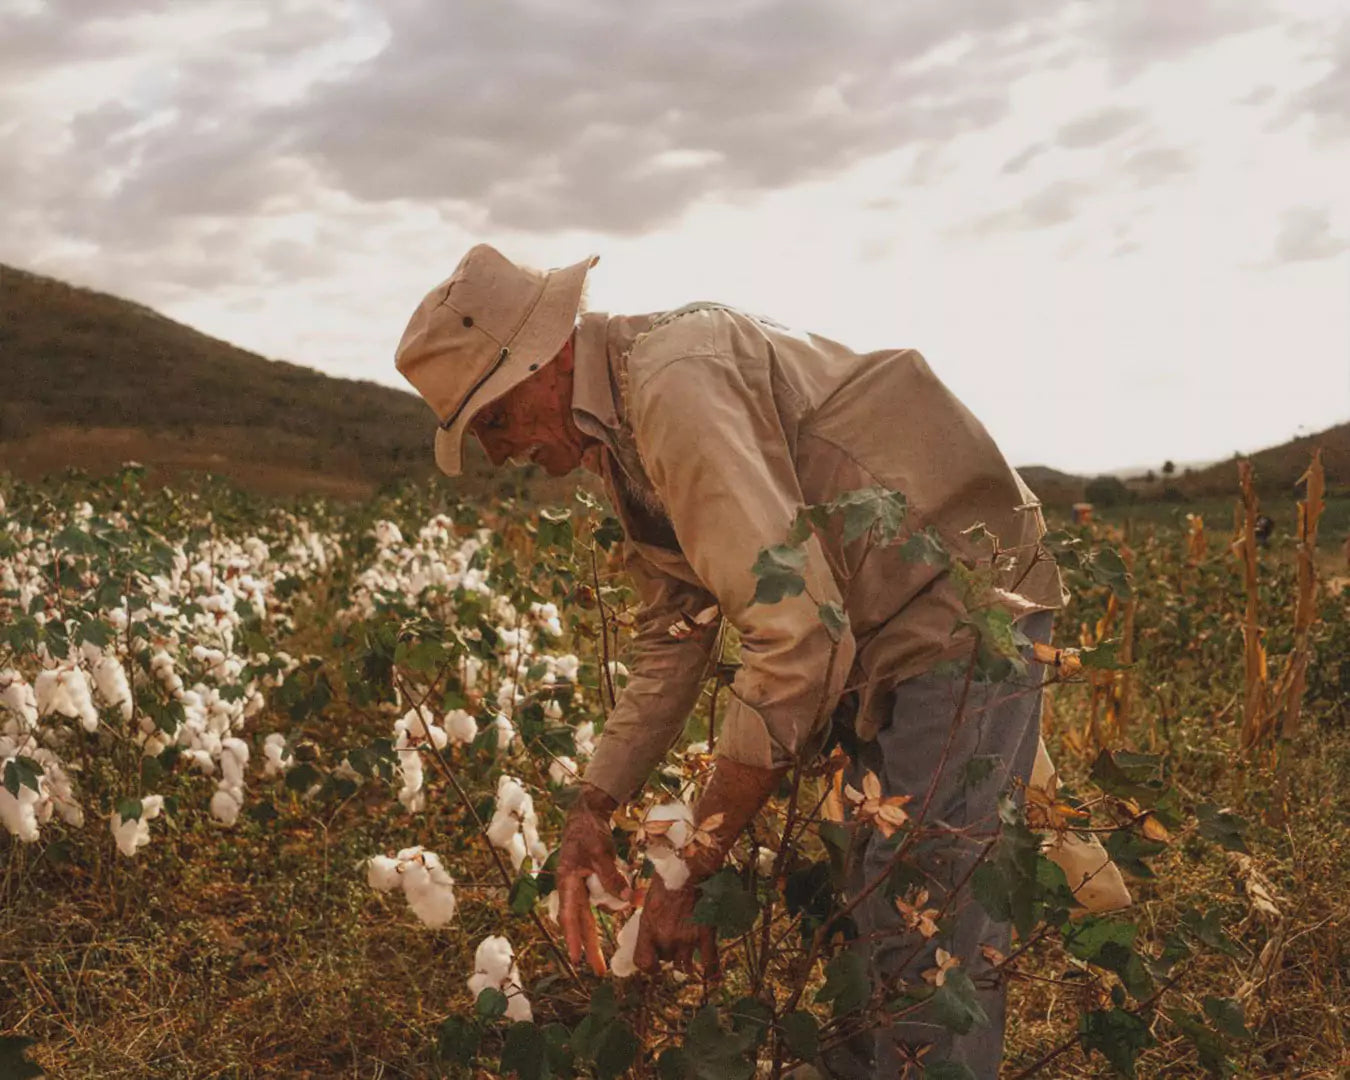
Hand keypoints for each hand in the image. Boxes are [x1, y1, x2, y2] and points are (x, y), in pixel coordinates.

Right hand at [557, 784, 630, 975]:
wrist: (586, 812)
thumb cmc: (589, 830)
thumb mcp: (600, 852)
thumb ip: (611, 876)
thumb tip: (627, 899)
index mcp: (568, 882)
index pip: (570, 915)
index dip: (573, 938)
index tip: (576, 960)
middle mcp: (572, 888)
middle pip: (580, 922)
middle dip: (589, 947)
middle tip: (599, 971)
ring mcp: (580, 886)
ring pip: (592, 914)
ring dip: (602, 927)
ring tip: (612, 943)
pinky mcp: (590, 881)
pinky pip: (601, 899)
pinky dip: (614, 904)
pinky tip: (630, 903)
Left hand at [634, 872, 717, 975]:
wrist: (692, 865)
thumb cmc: (669, 877)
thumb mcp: (649, 897)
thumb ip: (648, 918)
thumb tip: (643, 927)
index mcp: (648, 927)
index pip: (642, 963)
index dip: (648, 967)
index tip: (654, 964)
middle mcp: (665, 937)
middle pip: (666, 960)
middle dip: (669, 954)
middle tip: (674, 941)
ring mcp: (686, 938)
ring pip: (684, 965)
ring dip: (686, 961)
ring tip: (689, 952)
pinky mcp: (706, 934)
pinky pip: (709, 964)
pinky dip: (711, 973)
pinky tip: (712, 979)